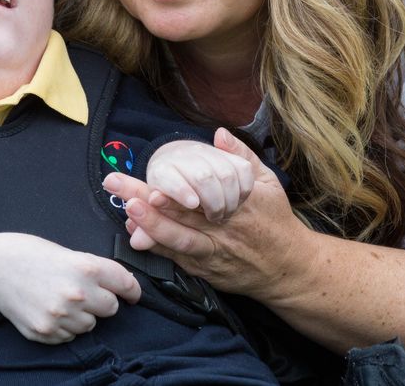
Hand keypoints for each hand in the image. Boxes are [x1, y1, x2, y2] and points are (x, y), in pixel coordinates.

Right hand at [0, 233, 141, 343]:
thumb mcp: (66, 252)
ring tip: (60, 299)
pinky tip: (48, 309)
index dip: (132, 290)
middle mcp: (77, 294)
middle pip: (111, 309)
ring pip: (90, 325)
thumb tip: (120, 286)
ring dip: (82, 315)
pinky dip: (63, 326)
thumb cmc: (27, 252)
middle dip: (103, 301)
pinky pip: (68, 336)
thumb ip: (93, 269)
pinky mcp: (45, 331)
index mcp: (86, 267)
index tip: (133, 295)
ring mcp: (61, 316)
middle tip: (86, 292)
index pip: (125, 284)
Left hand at [102, 129, 305, 298]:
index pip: (201, 193)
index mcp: (238, 204)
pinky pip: (178, 258)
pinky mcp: (206, 270)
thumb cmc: (276, 220)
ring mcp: (213, 252)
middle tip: (115, 184)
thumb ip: (243, 157)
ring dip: (151, 226)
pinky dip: (157, 246)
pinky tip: (137, 235)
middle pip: (180, 213)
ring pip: (179, 240)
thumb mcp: (268, 183)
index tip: (152, 182)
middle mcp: (223, 229)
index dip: (175, 188)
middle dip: (145, 198)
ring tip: (128, 210)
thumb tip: (219, 134)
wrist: (288, 268)